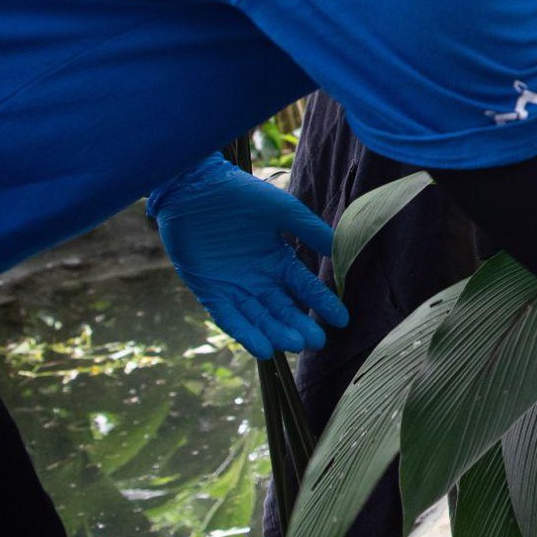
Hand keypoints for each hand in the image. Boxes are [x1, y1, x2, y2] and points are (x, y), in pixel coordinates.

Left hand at [150, 155, 348, 357]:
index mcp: (278, 260)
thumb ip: (311, 230)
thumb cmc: (241, 194)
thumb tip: (340, 250)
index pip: (304, 287)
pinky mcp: (210, 292)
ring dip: (276, 332)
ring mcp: (235, 287)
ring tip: (294, 345)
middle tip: (317, 341)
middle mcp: (259, 279)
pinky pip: (229, 317)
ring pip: (259, 317)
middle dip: (299, 325)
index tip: (342, 319)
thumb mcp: (283, 211)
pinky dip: (245, 333)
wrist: (195, 189)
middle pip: (283, 308)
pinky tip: (262, 348)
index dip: (322, 303)